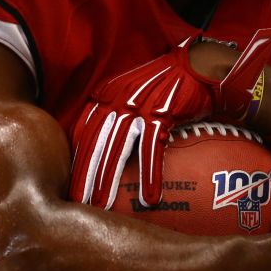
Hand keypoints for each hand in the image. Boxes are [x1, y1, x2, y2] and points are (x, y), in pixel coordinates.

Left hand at [70, 29, 270, 208]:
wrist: (201, 65)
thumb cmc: (170, 83)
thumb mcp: (137, 91)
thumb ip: (119, 112)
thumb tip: (109, 143)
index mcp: (109, 93)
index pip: (85, 129)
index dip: (76, 156)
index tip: (70, 180)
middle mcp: (118, 97)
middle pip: (95, 141)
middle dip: (84, 173)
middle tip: (78, 202)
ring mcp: (139, 104)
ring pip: (116, 147)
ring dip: (108, 178)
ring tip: (102, 205)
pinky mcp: (162, 112)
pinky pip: (151, 147)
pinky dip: (150, 174)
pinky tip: (149, 197)